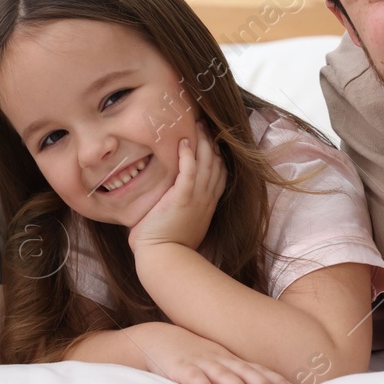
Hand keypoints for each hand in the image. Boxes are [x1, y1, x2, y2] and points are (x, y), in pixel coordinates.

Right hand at [128, 321, 295, 383]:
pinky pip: (195, 379)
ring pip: (225, 375)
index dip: (279, 381)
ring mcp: (202, 362)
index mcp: (231, 360)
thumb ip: (235, 377)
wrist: (158, 339)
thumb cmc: (192, 356)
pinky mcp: (182, 368)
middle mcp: (221, 359)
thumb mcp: (216, 363)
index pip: (260, 370)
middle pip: (248, 372)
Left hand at [129, 124, 226, 253]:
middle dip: (211, 141)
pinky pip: (190, 171)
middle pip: (216, 163)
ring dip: (202, 141)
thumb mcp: (181, 224)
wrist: (164, 259)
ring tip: (196, 124)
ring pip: (206, 163)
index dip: (216, 155)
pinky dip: (188, 155)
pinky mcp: (182, 198)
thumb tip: (167, 199)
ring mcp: (197, 198)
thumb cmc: (166, 247)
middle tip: (204, 124)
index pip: (219, 174)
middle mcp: (206, 199)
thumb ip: (180, 209)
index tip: (210, 140)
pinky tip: (184, 141)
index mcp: (207, 205)